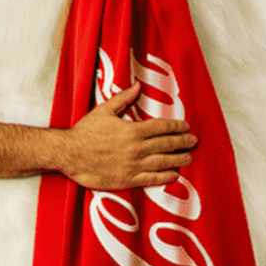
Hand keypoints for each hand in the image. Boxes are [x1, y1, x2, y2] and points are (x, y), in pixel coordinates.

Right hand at [62, 82, 197, 189]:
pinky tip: (174, 175)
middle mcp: (136, 149)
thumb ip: (124, 98)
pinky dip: (165, 177)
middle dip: (183, 142)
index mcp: (132, 130)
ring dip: (178, 159)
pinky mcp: (127, 179)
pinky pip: (151, 179)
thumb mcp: (105, 110)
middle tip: (194, 142)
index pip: (161, 128)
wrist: (71, 154)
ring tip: (189, 158)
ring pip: (163, 162)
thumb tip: (138, 86)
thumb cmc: (86, 132)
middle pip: (166, 145)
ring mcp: (133, 166)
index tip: (186, 127)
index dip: (176, 127)